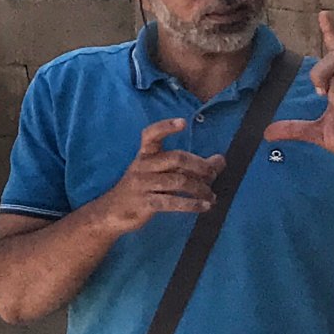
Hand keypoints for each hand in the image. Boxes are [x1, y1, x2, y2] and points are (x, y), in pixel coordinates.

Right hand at [93, 118, 225, 233]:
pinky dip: (192, 204)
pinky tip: (205, 206)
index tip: (182, 122)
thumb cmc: (142, 188)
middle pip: (176, 158)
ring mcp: (142, 185)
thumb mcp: (161, 173)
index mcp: (145, 155)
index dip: (165, 127)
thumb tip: (221, 160)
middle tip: (213, 174)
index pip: (151, 135)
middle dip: (200, 165)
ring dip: (200, 188)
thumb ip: (190, 166)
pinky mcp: (145, 203)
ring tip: (211, 196)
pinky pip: (172, 202)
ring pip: (178, 181)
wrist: (113, 211)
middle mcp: (142, 166)